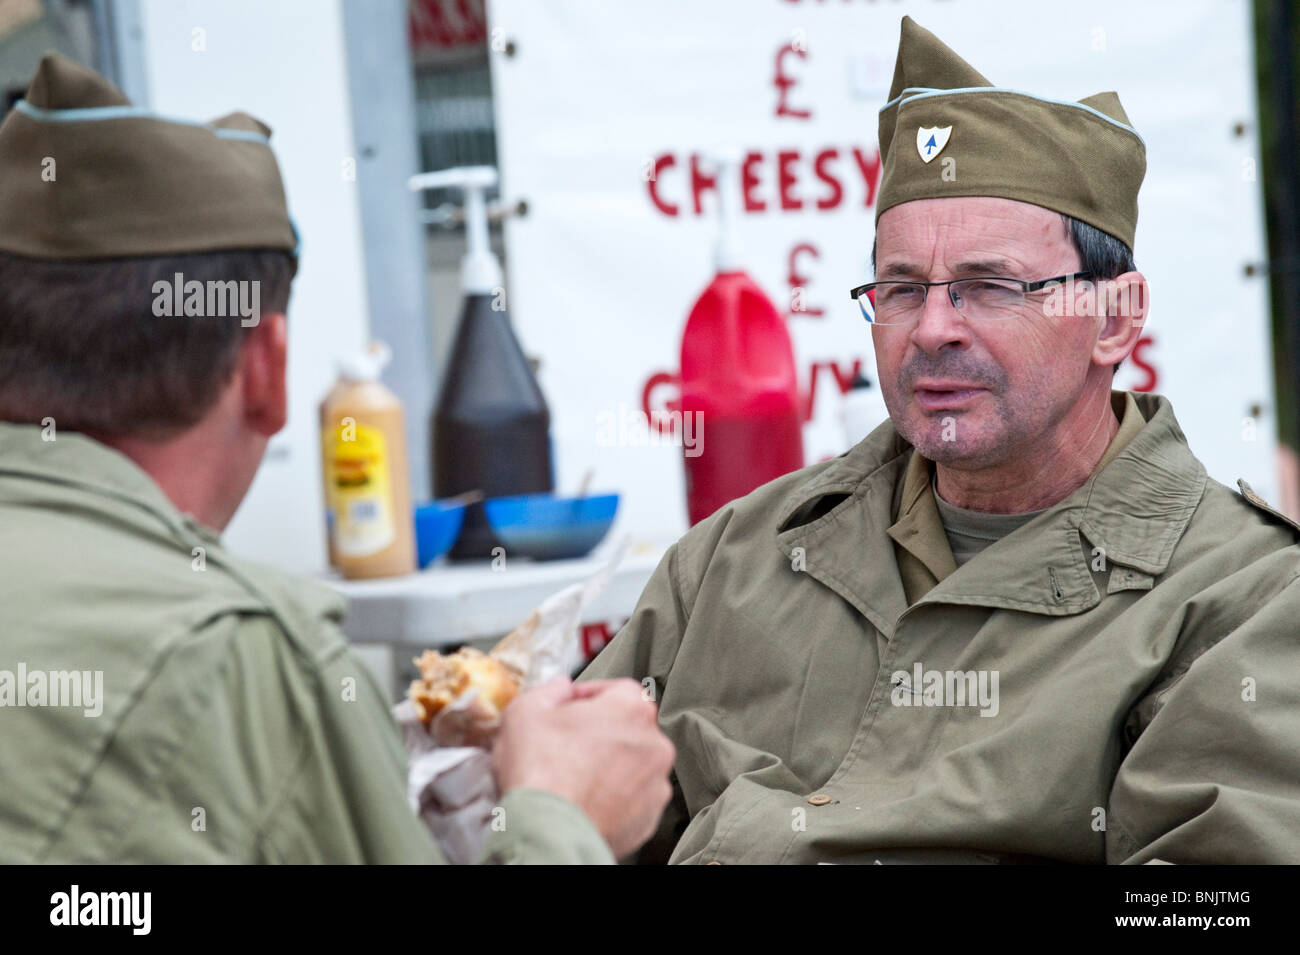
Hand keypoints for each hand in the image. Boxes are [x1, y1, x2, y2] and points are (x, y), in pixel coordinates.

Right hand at [492, 676, 674, 858]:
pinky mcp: (650, 818)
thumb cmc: (540, 772)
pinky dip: (613, 798)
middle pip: (626, 728)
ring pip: (632, 765)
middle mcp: (654, 743)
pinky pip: (632, 799)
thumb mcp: (526, 710)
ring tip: (573, 778)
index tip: (568, 709)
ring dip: (608, 766)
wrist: (549, 833)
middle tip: (566, 745)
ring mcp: (656, 784)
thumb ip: (549, 690)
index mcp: (631, 708)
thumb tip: (561, 688)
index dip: (587, 697)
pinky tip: (585, 801)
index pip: (616, 689)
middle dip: (600, 733)